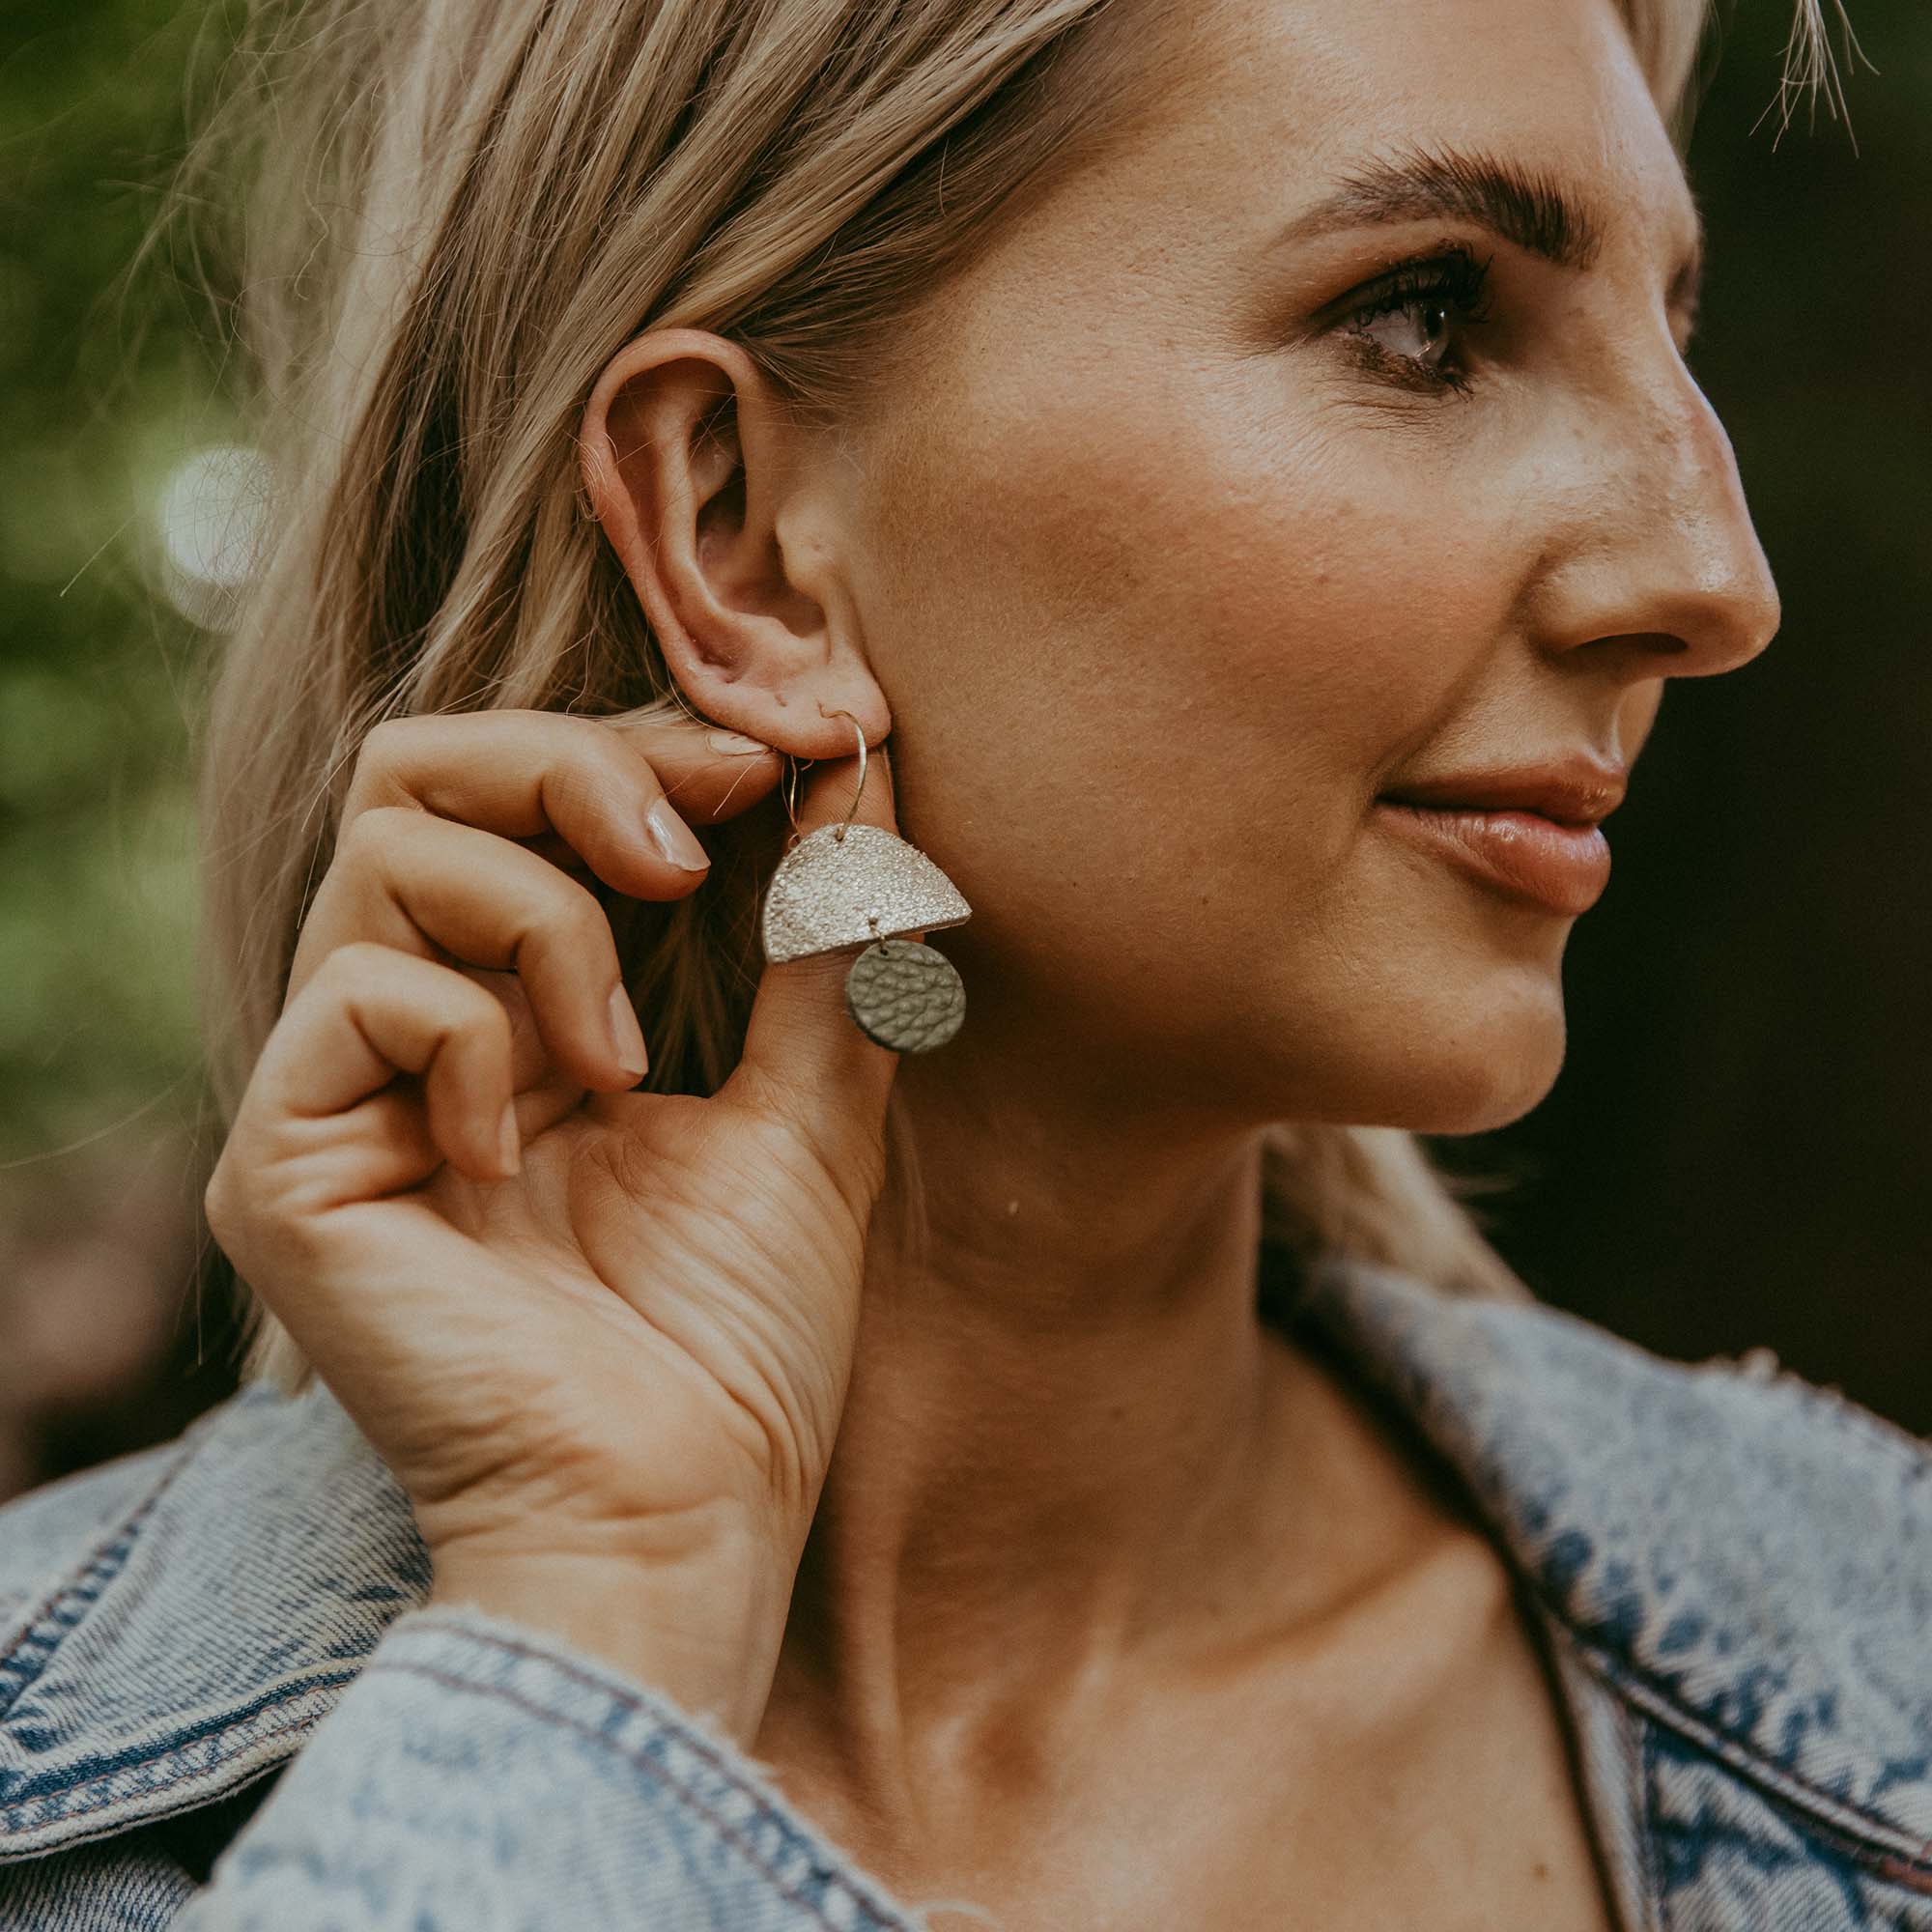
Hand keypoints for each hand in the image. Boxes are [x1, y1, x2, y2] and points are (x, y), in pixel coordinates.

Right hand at [202, 707, 909, 1735]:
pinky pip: (359, 995)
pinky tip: (529, 1148)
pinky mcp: (283, 1164)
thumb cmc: (739, 1338)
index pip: (516, 791)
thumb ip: (824, 938)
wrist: (681, 1511)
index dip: (633, 749)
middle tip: (684, 853)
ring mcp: (336, 1094)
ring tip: (622, 1061)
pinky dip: (478, 1036)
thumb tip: (859, 771)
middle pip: (417, 771)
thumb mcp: (809, 1104)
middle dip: (570, 772)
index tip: (767, 761)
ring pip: (387, 855)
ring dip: (547, 923)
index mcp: (518, 1011)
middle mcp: (409, 1032)